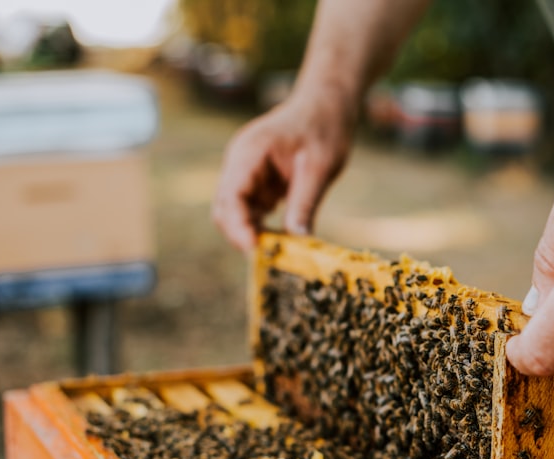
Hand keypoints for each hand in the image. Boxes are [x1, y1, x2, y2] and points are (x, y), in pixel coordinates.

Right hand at [212, 87, 355, 250]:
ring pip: (236, 213)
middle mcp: (240, 163)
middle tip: (270, 259)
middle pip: (226, 208)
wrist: (327, 104)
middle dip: (242, 235)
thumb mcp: (320, 167)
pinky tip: (282, 241)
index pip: (230, 196)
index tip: (255, 251)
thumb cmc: (325, 127)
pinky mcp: (257, 181)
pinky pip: (251, 210)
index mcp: (250, 153)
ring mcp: (246, 172)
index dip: (238, 227)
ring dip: (252, 234)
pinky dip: (262, 227)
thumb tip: (297, 242)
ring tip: (280, 253)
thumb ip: (305, 203)